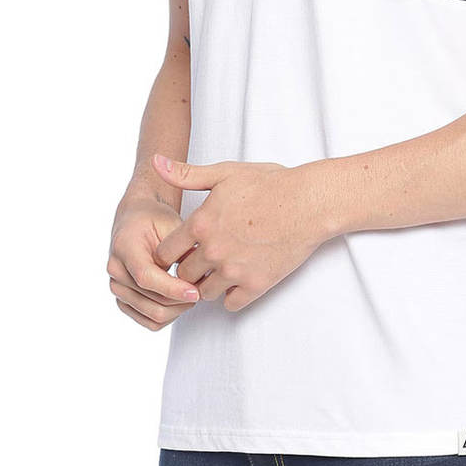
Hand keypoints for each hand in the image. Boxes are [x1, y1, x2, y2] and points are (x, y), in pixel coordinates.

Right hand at [107, 192, 199, 330]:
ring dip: (178, 309)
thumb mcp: (171, 225)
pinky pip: (149, 320)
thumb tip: (203, 273)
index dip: (172, 289)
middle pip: (151, 301)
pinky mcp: (124, 300)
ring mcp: (118, 287)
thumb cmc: (154, 219)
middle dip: (181, 301)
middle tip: (203, 290)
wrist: (137, 220)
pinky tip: (182, 301)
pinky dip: (169, 316)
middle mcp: (117, 270)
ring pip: (152, 315)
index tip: (195, 292)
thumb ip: (183, 248)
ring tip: (195, 293)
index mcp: (125, 248)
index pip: (146, 277)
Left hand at [151, 153, 329, 311]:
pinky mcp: (256, 285)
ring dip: (208, 283)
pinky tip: (239, 278)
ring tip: (221, 268)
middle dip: (189, 268)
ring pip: (204, 293)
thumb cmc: (270, 184)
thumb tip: (155, 162)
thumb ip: (187, 174)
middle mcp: (213, 251)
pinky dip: (231, 295)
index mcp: (201, 224)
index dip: (171, 252)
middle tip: (202, 259)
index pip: (165, 253)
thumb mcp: (226, 173)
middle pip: (183, 276)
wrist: (309, 203)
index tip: (183, 248)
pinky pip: (230, 304)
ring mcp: (234, 271)